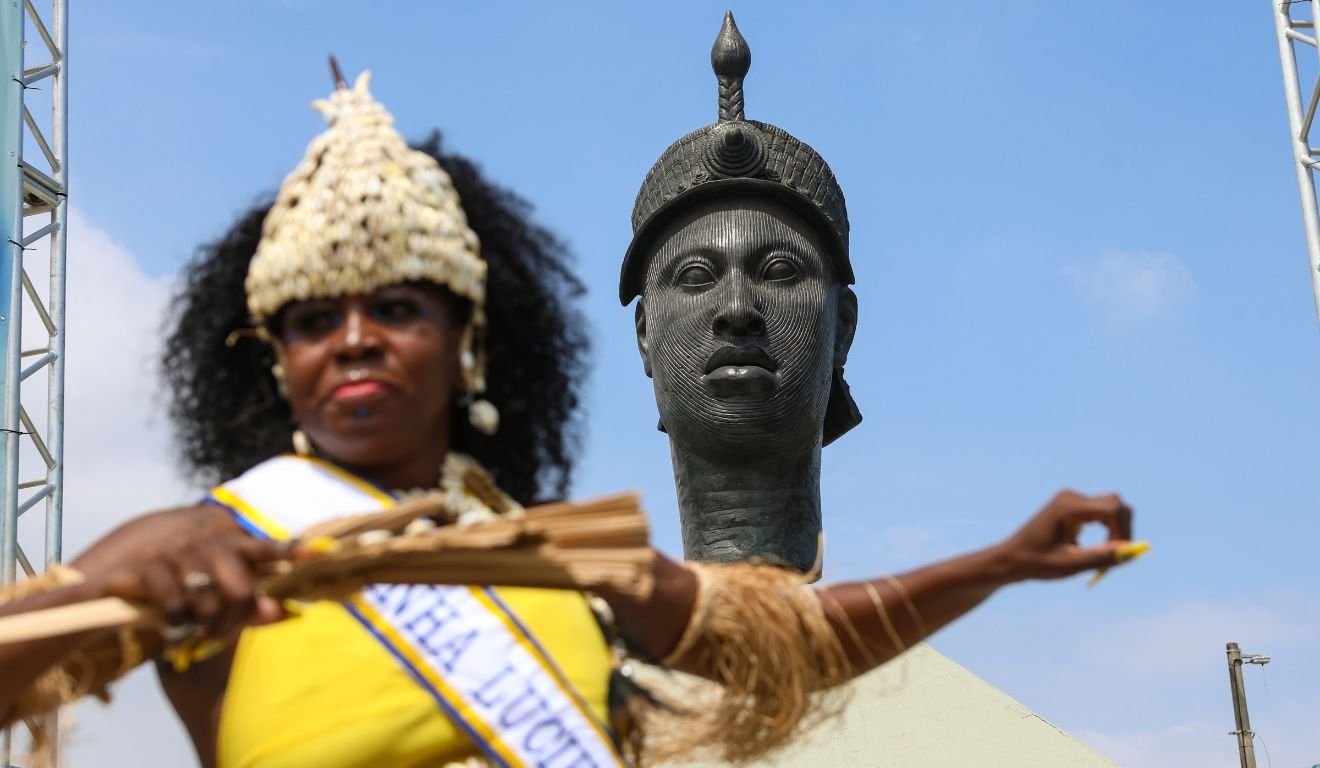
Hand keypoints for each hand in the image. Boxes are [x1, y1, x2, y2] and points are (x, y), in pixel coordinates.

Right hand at [72, 505, 284, 641]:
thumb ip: (250, 605)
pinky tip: (172, 625)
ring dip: (203, 627)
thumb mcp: (212, 598)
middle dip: (233, 621)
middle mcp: (206, 543)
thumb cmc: (173, 589)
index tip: (315, 553)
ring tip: (192, 630)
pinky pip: (177, 606)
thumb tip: (288, 613)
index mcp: (226, 545)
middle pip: (240, 591)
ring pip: (209, 603)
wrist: (110, 582)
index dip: (288, 551)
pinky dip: (177, 623)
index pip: (262, 547)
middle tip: (218, 634)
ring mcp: (178, 551)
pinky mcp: (151, 565)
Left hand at [991, 489, 1140, 582]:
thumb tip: (1132, 552)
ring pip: (1113, 508)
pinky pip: (1102, 512)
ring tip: (1103, 556)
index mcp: (1069, 507)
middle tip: (1117, 557)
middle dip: (1123, 531)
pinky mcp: (1073, 507)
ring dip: (1116, 531)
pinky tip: (1096, 550)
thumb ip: (1100, 558)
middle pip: (1117, 504)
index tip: (1119, 556)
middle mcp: (1072, 497)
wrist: (1011, 558)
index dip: (1124, 533)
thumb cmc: (1036, 563)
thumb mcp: (1070, 565)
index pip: (1114, 509)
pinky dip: (1108, 530)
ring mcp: (1072, 499)